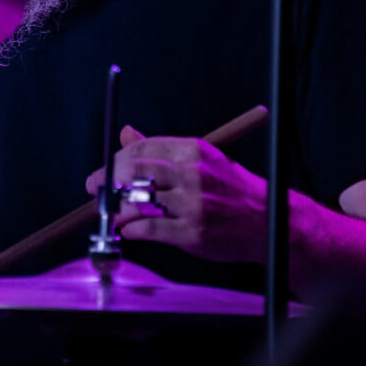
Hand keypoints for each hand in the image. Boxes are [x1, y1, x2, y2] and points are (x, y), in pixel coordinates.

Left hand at [85, 125, 267, 263]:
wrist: (271, 222)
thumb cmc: (232, 190)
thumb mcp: (202, 160)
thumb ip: (161, 149)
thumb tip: (126, 132)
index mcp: (193, 150)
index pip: (141, 148)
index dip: (115, 159)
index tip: (103, 170)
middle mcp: (191, 173)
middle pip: (133, 171)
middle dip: (107, 182)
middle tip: (95, 190)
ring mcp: (192, 204)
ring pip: (136, 201)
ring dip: (115, 209)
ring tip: (110, 214)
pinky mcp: (192, 232)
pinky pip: (147, 228)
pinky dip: (131, 229)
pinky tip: (128, 230)